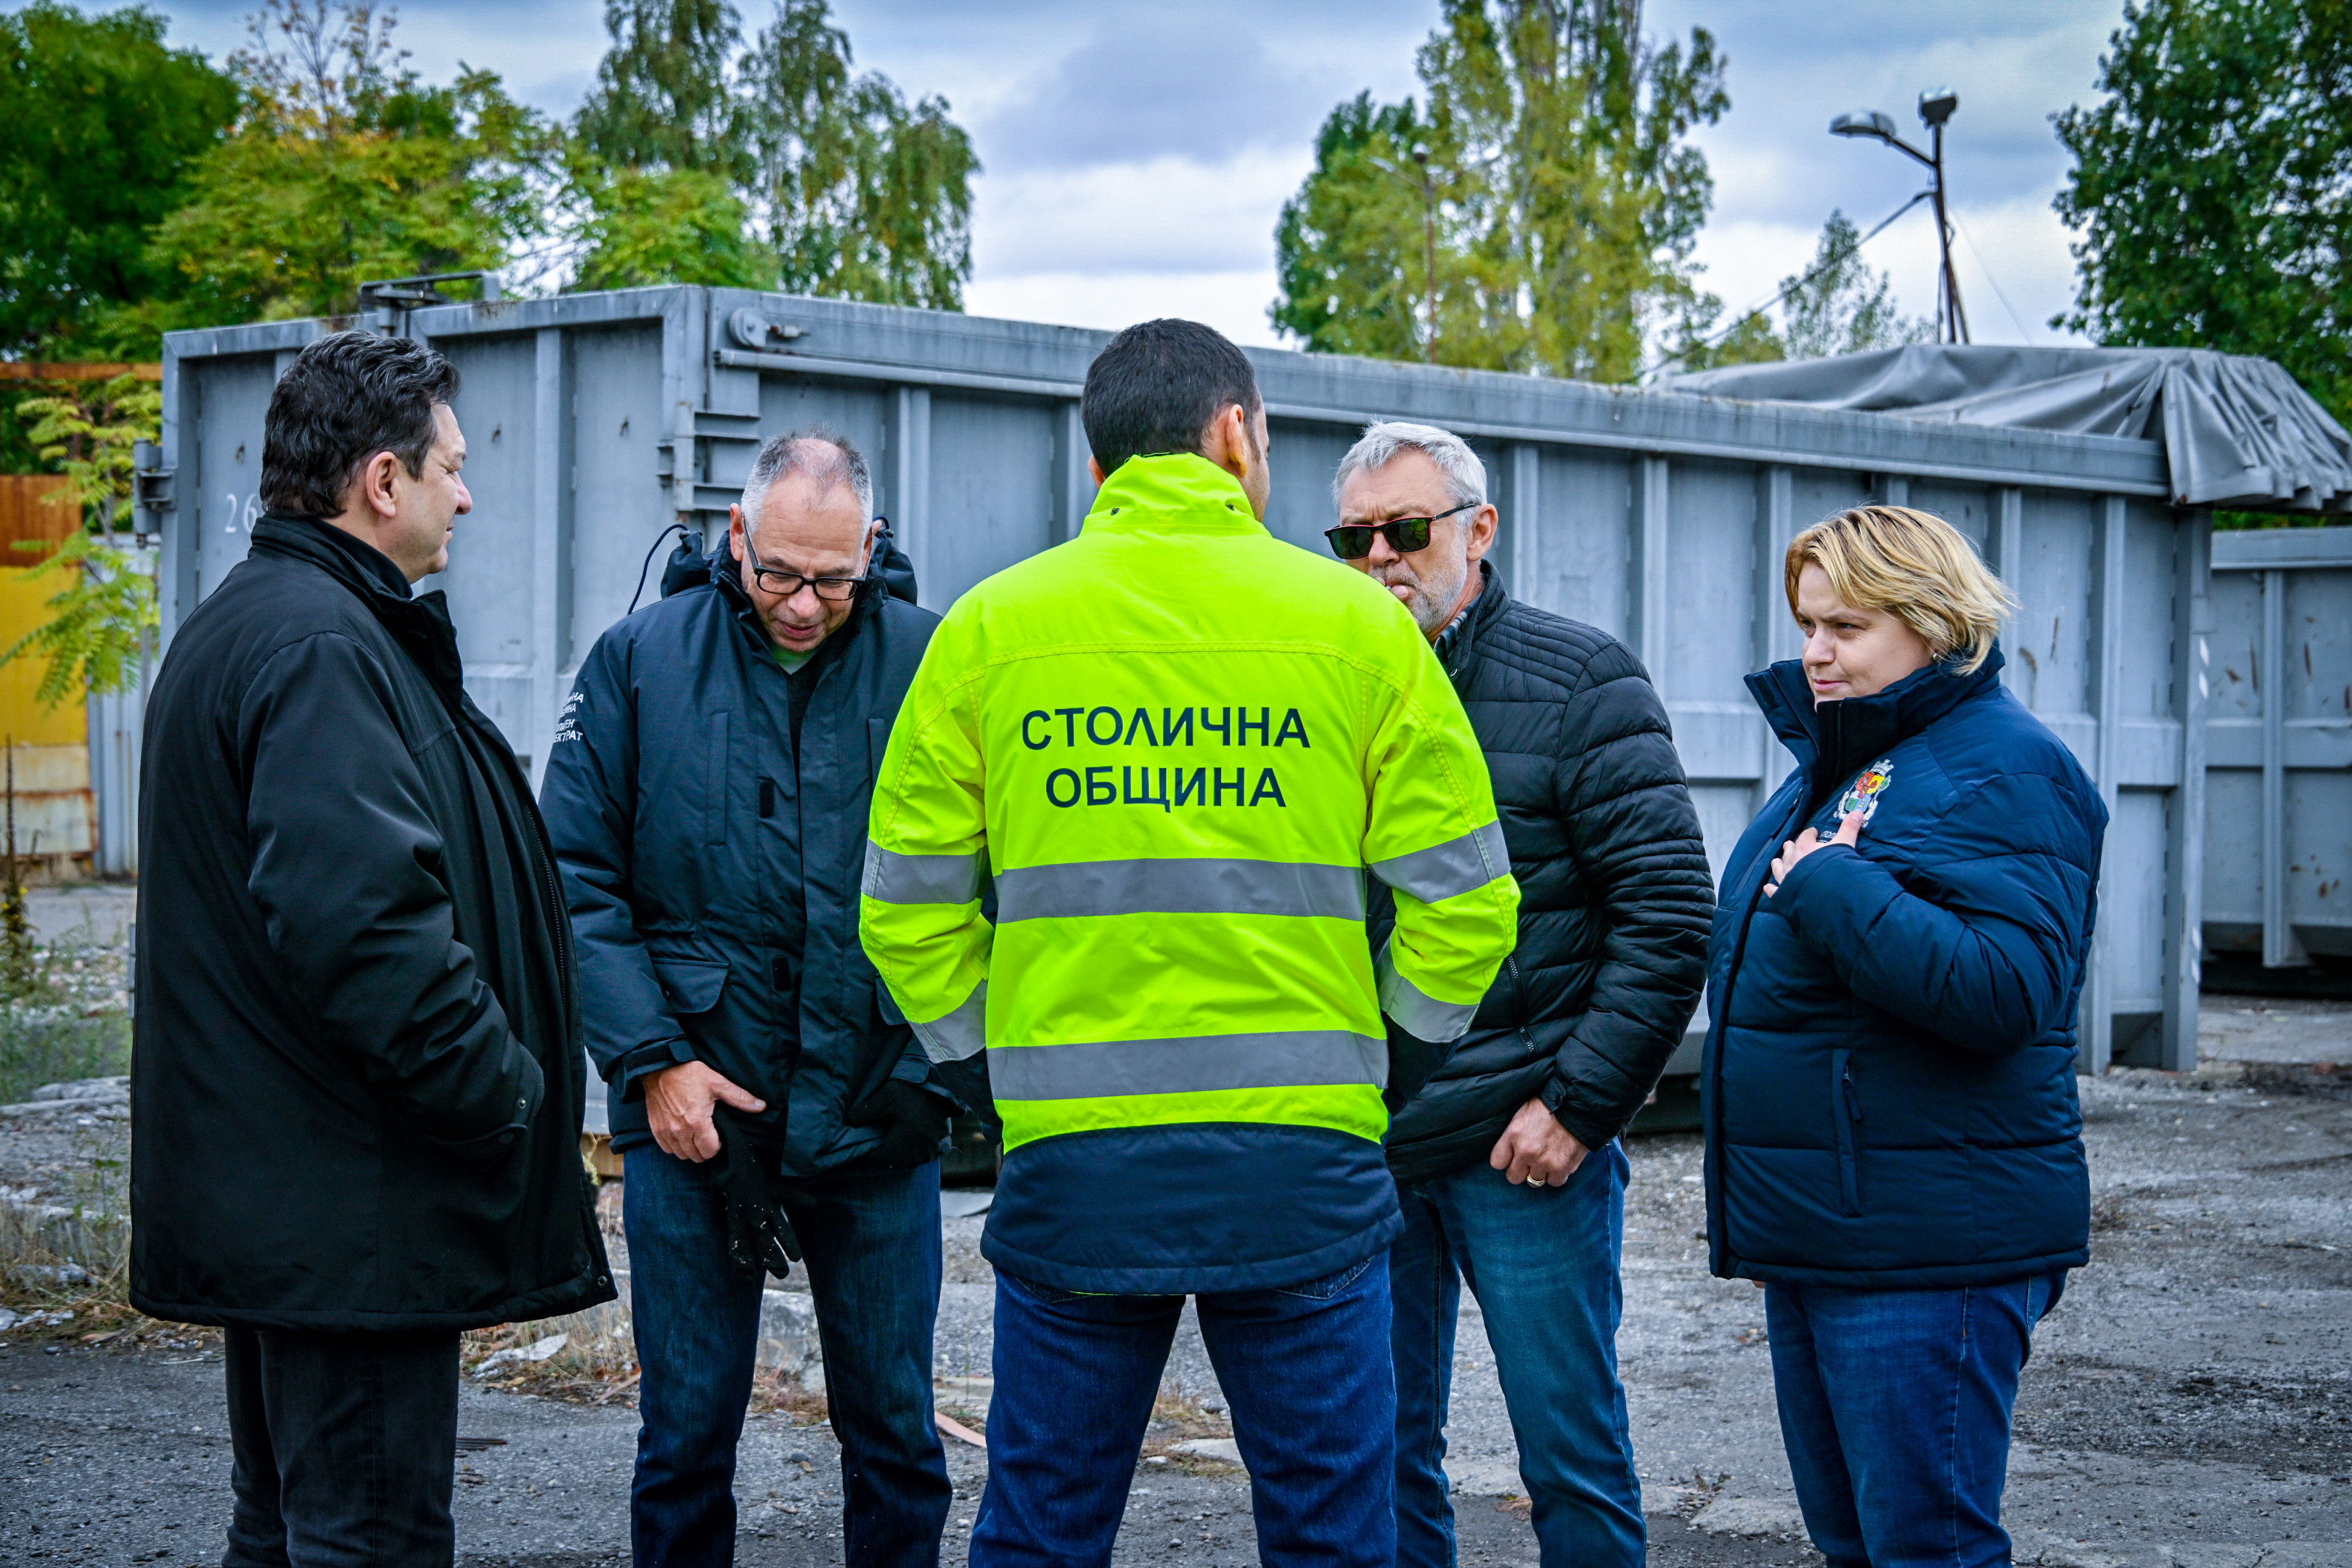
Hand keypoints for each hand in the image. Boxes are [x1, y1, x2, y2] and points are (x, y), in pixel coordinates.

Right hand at [646, 1062, 765, 1162]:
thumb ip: (739, 1097)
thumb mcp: (717, 1082)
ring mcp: (665, 1131)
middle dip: (706, 1149)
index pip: (710, 1151)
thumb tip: (761, 1106)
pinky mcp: (655, 1129)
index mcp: (697, 1122)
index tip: (719, 1136)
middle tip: (709, 1136)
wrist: (659, 1067)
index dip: (718, 1146)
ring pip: (681, 1155)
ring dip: (691, 1150)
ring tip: (696, 1135)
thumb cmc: (688, 1073)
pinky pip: (667, 1149)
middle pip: (696, 1157)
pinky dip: (675, 1146)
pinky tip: (682, 1134)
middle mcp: (680, 1131)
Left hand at [844, 1079, 953, 1168]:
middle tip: (873, 1138)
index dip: (865, 1152)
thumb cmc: (913, 1091)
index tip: (859, 1143)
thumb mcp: (885, 1098)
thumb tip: (848, 1121)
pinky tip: (911, 1141)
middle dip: (882, 1153)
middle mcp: (917, 1154)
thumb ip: (865, 1112)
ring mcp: (931, 1151)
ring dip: (899, 1153)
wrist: (944, 1085)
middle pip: (892, 1162)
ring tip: (891, 1139)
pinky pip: (925, 1155)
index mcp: (902, 1148)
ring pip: (908, 1161)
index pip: (876, 1159)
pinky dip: (916, 1151)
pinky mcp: (941, 1143)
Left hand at [1488, 1097, 1589, 1187]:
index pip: (1497, 1162)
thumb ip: (1512, 1135)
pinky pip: (1554, 1182)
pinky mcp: (1562, 1168)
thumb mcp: (1522, 1114)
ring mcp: (1544, 1162)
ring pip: (1534, 1182)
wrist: (1578, 1106)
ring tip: (1547, 1160)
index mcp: (1513, 1134)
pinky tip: (1559, 1162)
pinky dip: (1557, 1175)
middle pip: (1513, 1177)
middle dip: (1521, 1170)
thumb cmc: (1549, 1106)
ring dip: (1540, 1173)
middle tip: (1530, 1161)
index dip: (1505, 1160)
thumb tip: (1508, 1151)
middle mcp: (1526, 1151)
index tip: (1512, 1157)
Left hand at [1765, 811, 1863, 896]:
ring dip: (1779, 863)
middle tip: (1793, 845)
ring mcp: (1786, 876)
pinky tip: (1768, 887)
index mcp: (1805, 847)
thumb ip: (1850, 828)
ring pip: (1779, 867)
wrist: (1826, 892)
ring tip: (1777, 861)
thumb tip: (1858, 811)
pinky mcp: (1784, 893)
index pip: (1806, 836)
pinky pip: (1774, 890)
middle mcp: (1792, 859)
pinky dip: (1770, 888)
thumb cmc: (1834, 866)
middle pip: (1789, 849)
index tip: (1814, 833)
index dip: (1810, 833)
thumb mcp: (1844, 845)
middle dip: (1792, 846)